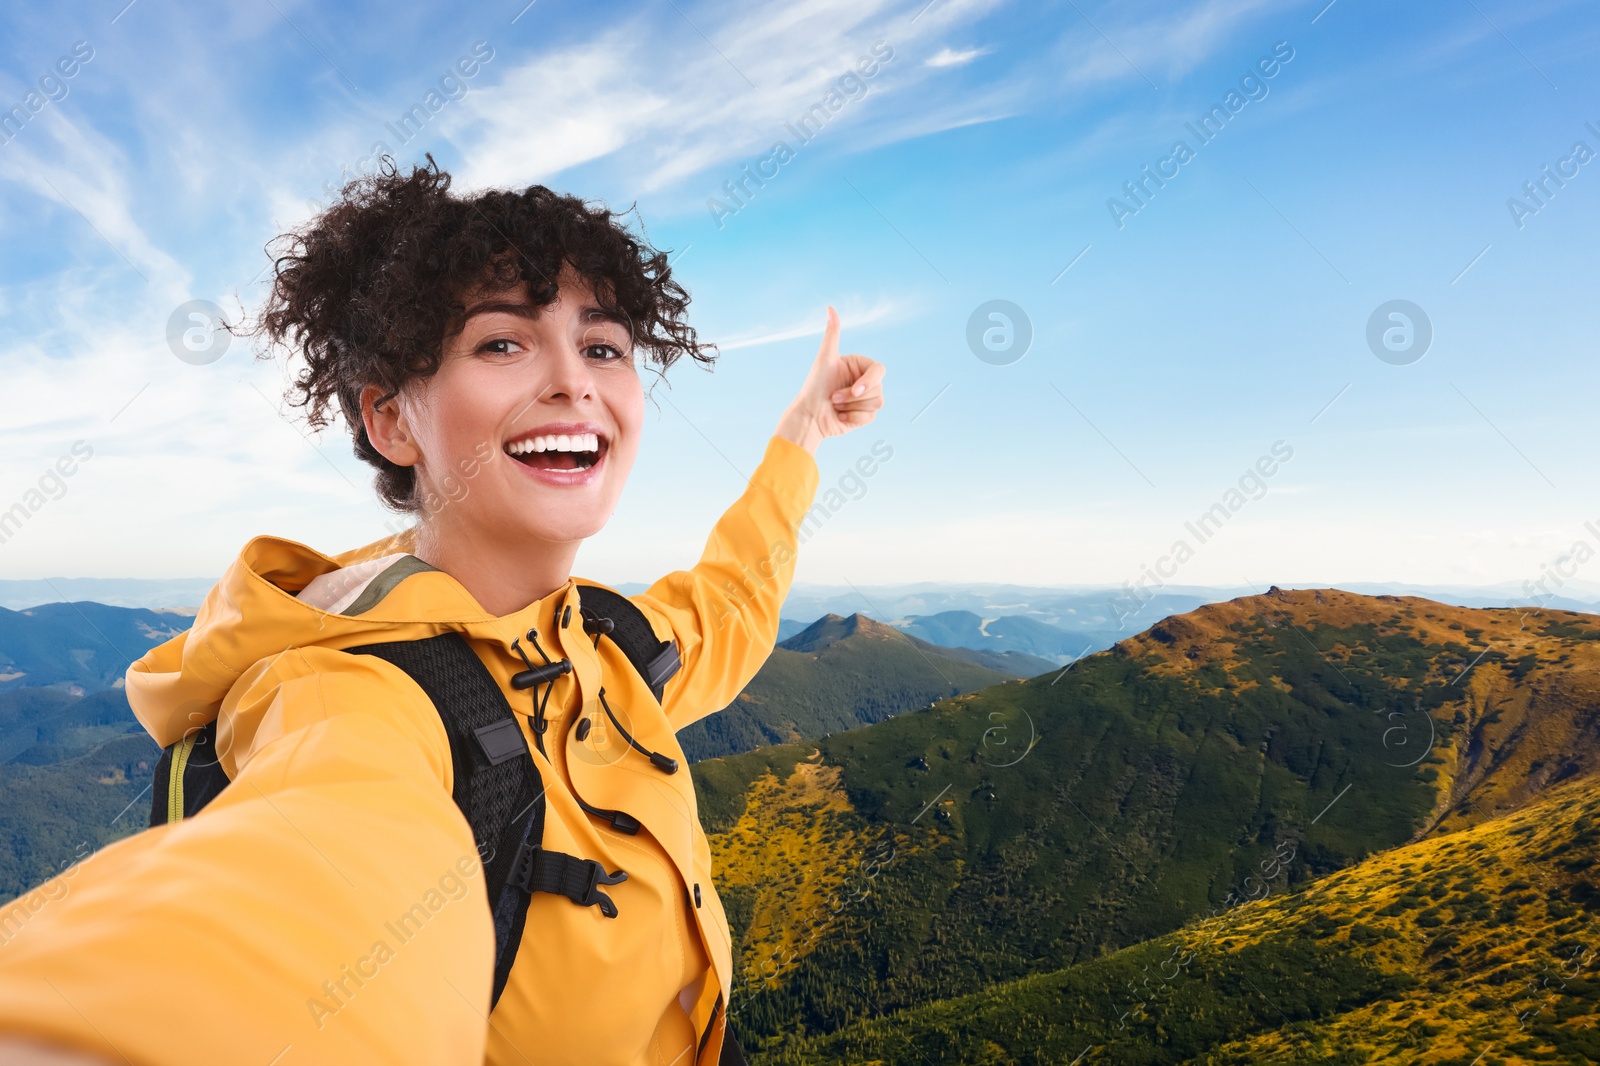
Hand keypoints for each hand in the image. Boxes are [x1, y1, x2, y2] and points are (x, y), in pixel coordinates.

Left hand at [774, 306, 885, 454]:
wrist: (809, 417)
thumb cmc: (814, 387)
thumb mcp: (824, 358)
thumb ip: (832, 334)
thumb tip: (830, 308)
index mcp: (859, 366)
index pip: (879, 370)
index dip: (869, 381)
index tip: (855, 390)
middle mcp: (864, 381)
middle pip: (878, 389)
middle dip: (853, 397)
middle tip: (834, 398)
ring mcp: (865, 399)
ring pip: (877, 403)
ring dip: (852, 407)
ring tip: (836, 406)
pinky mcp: (864, 415)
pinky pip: (871, 417)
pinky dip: (853, 418)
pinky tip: (840, 416)